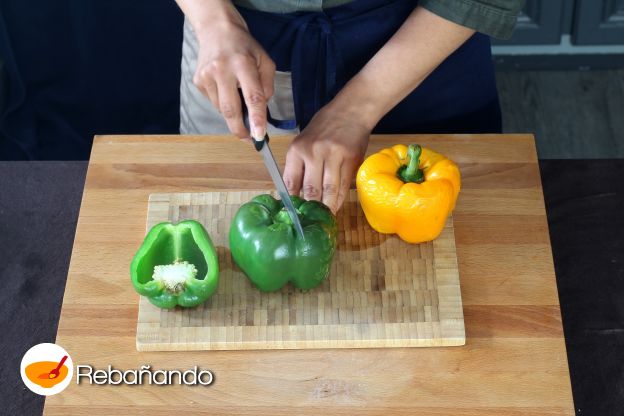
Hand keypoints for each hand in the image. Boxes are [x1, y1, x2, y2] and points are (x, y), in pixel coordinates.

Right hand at [191, 3, 274, 138]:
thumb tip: (261, 112)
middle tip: (250, 139)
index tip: (259, 136)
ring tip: (237, 94)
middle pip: (231, 110)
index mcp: (243, 64)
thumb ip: (267, 87)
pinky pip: (214, 102)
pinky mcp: (198, 81)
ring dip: (233, 111)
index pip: (252, 97)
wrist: (216, 29)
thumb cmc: (245, 47)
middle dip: (241, 129)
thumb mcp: (265, 61)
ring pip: (222, 109)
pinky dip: (223, 102)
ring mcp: (206, 76)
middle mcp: (222, 70)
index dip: (257, 119)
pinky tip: (225, 87)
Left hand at [283, 104, 370, 212]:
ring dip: (327, 207)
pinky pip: (344, 185)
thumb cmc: (324, 127)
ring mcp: (333, 156)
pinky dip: (339, 199)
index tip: (294, 213)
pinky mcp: (351, 160)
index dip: (293, 202)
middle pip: (310, 190)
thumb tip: (294, 194)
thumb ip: (299, 166)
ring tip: (325, 217)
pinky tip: (336, 206)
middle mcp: (313, 153)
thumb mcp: (304, 142)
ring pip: (328, 190)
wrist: (350, 111)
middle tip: (311, 220)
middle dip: (311, 208)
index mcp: (297, 150)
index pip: (291, 183)